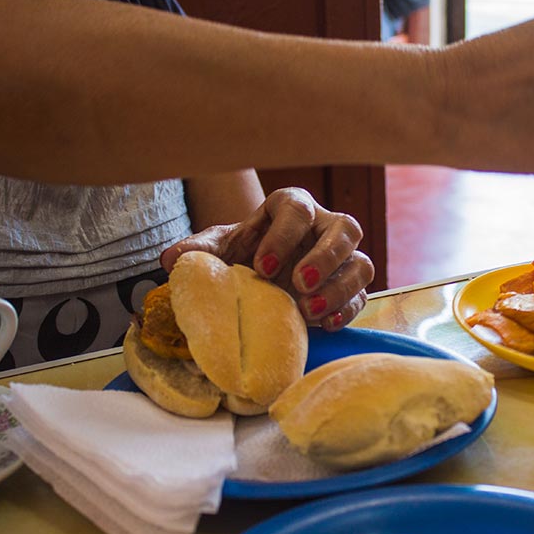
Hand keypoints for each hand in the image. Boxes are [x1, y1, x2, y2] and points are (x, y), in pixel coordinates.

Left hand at [160, 187, 373, 330]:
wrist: (259, 277)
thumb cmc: (243, 255)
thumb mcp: (219, 249)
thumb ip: (199, 251)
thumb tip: (171, 261)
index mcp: (292, 209)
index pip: (298, 209)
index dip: (284, 235)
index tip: (262, 267)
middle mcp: (325, 228)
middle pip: (345, 229)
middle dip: (325, 257)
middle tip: (298, 283)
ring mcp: (343, 258)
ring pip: (362, 263)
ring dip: (339, 287)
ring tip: (308, 310)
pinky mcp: (351, 287)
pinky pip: (362, 295)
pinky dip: (347, 310)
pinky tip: (324, 324)